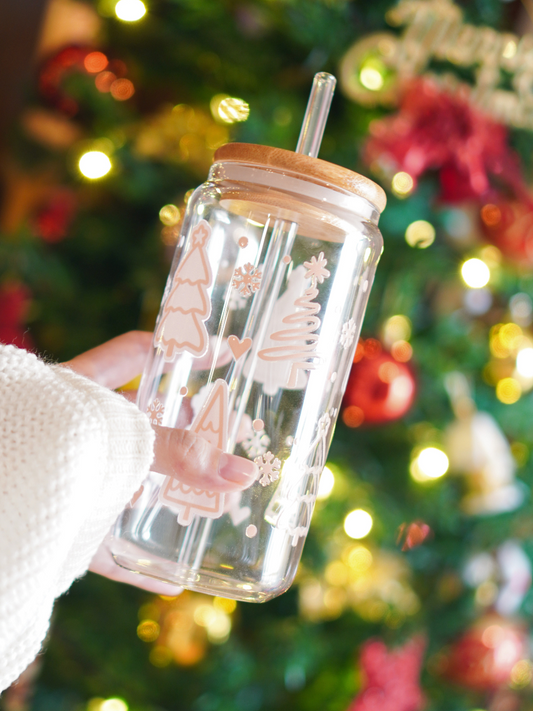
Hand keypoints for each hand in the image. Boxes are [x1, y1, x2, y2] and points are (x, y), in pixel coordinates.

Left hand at [64, 331, 257, 592]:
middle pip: (142, 424)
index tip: (222, 354)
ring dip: (166, 500)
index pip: (138, 353)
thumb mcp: (117, 437)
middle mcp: (81, 431)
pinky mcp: (64, 525)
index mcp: (83, 389)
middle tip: (227, 440)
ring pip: (129, 485)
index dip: (181, 349)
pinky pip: (108, 548)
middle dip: (184, 433)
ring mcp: (73, 478)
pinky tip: (171, 583)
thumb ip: (176, 452)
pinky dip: (139, 566)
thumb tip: (241, 473)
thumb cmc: (38, 438)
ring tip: (211, 507)